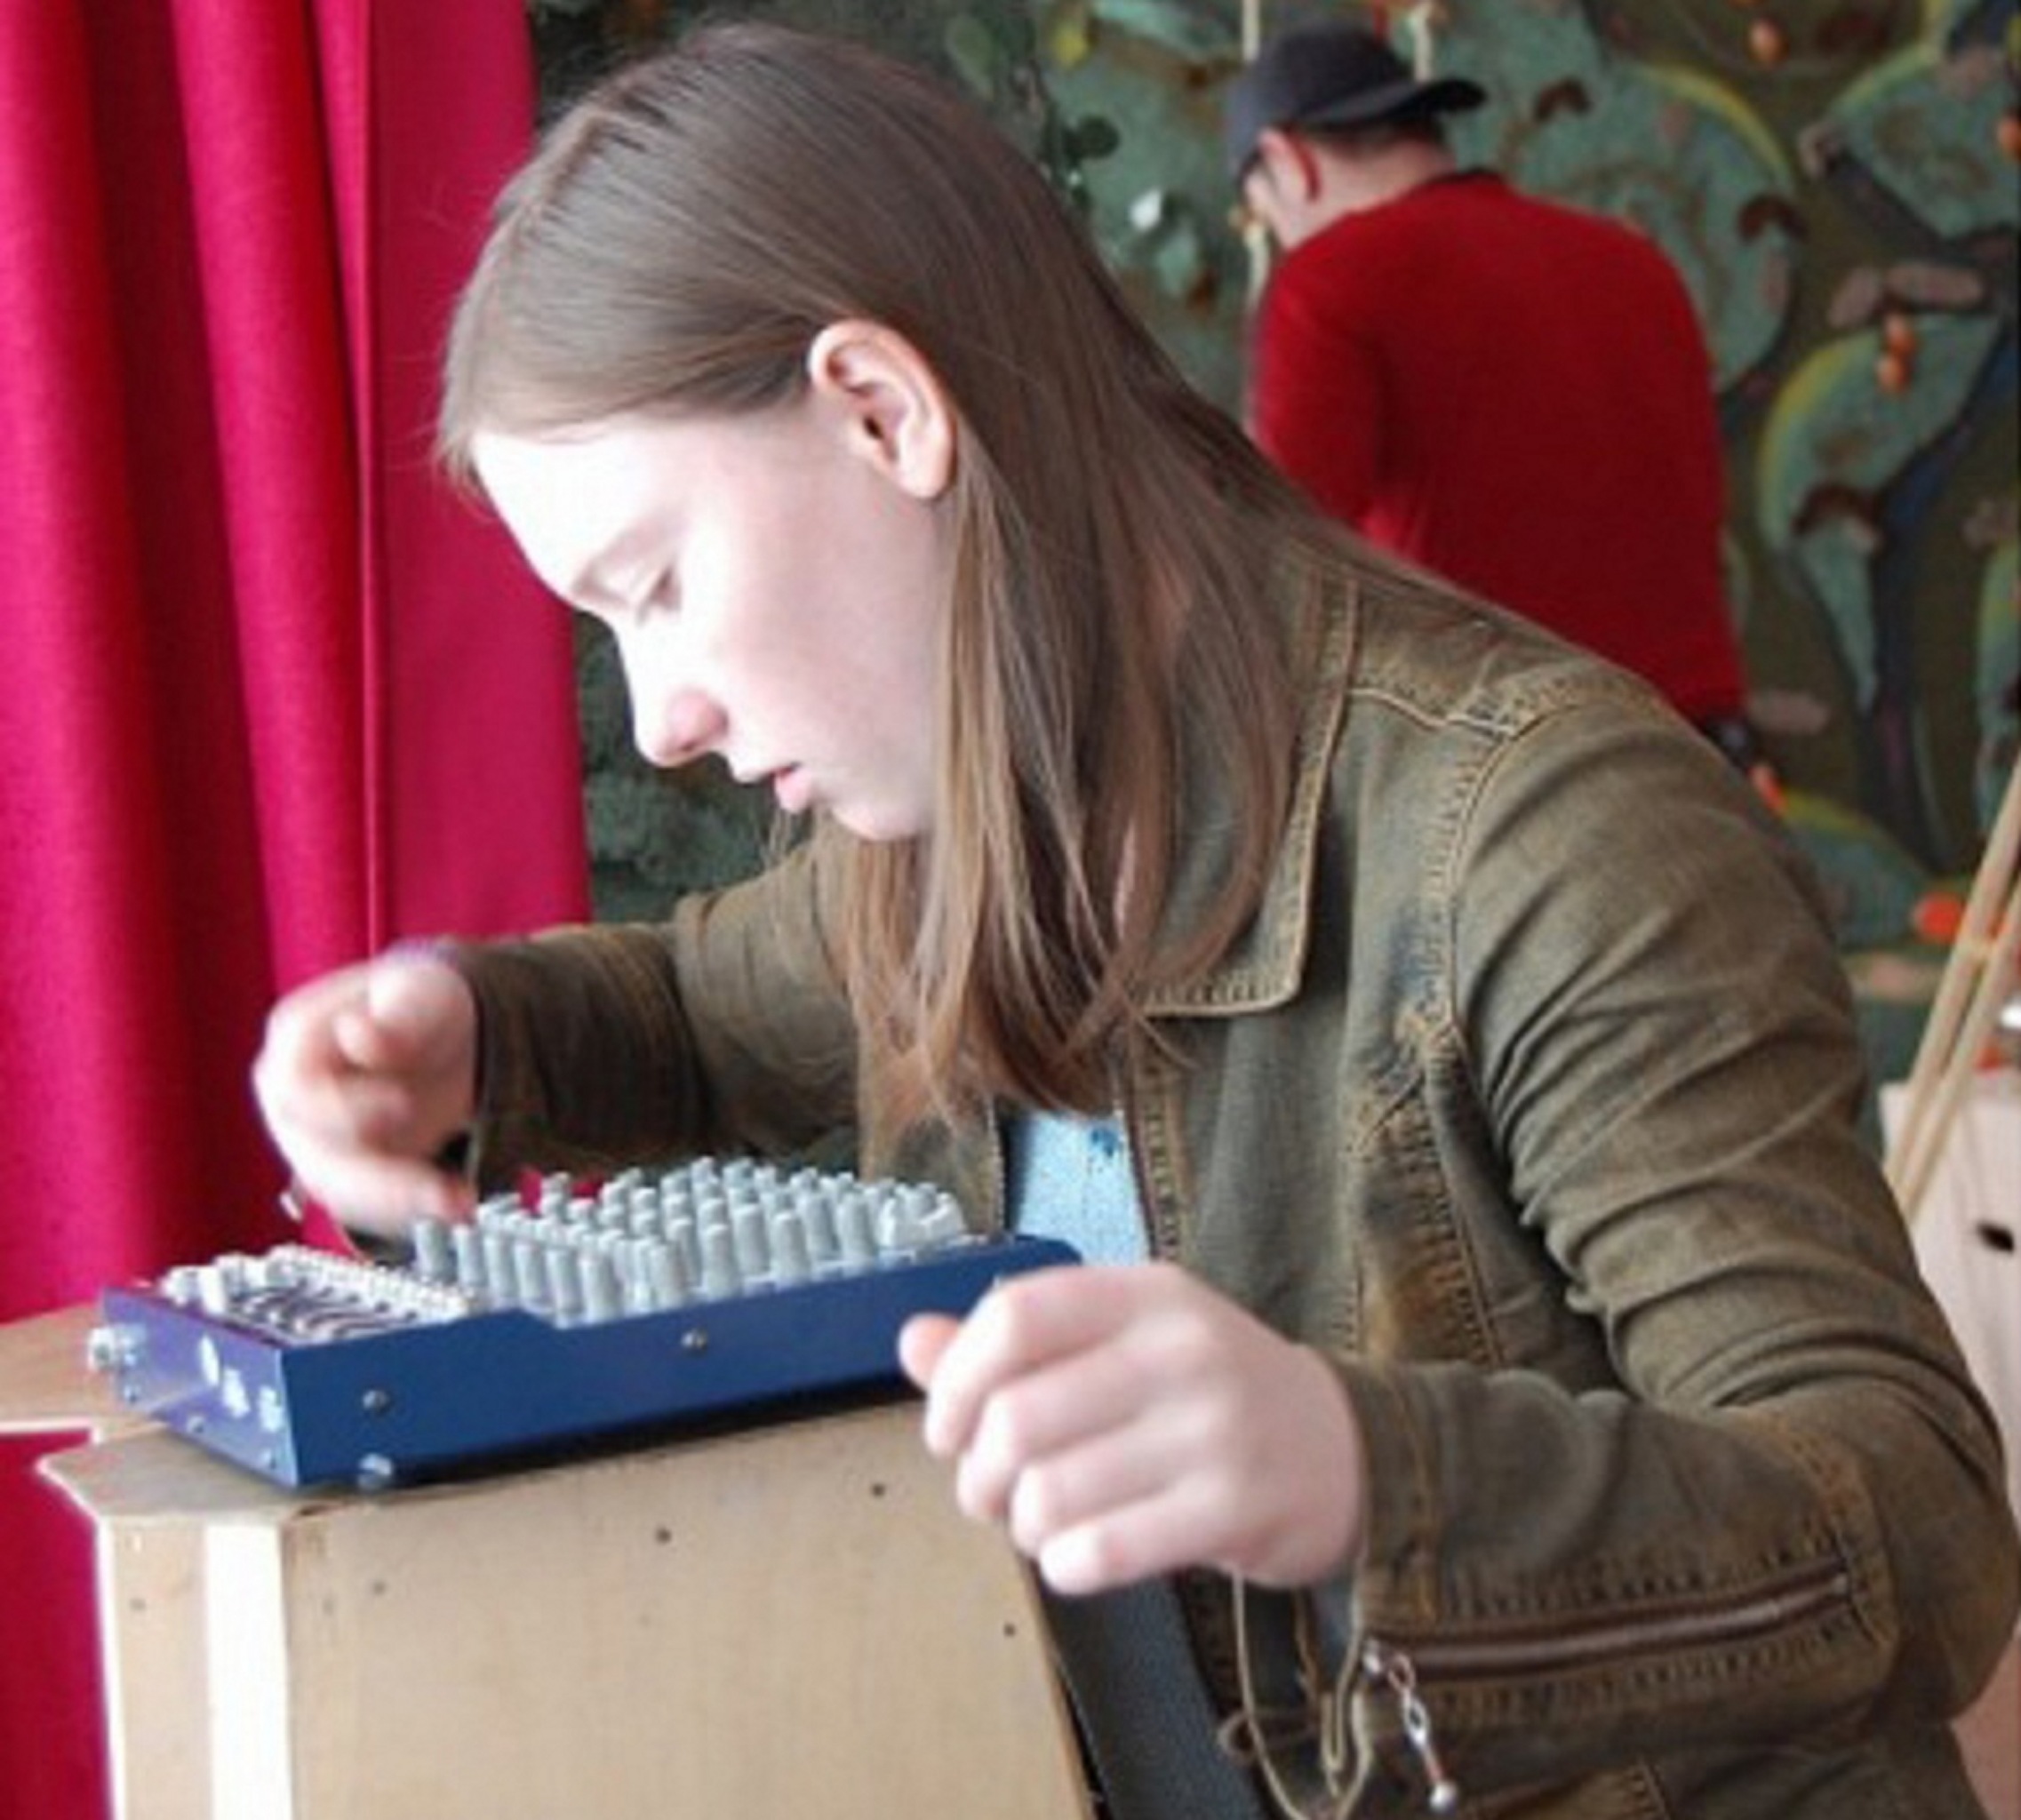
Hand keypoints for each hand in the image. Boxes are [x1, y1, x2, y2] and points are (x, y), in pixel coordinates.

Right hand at [250, 951, 479, 1235]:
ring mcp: (311, 1138)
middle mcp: (292, 1094)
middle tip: (440, 1180)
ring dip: (400, 1203)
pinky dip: (410, 1209)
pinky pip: (363, 1204)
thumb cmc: (422, 1005)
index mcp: (297, 1037)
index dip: (343, 1104)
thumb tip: (357, 1036)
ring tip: (460, 1202)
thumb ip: (395, 1021)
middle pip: (316, 1149)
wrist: (443, 1035)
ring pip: (338, 1188)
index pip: (297, 1084)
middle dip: (380, 1172)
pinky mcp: (340, 1171)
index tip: (401, 1102)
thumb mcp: (422, 997)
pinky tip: (456, 1202)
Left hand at [899, 1261, 1365, 1594]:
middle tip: (987, 1493)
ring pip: (1050, 1493)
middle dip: (976, 1473)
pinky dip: (1064, 1565)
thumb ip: (1016, 1344)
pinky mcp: (1234, 1511)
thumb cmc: (1204, 1395)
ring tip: (1037, 1523)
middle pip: (1017, 1416)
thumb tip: (910, 1342)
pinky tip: (1076, 1556)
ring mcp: (1213, 1430)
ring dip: (1019, 1525)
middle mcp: (1180, 1349)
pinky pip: (1101, 1552)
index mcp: (1144, 1293)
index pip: (1016, 1315)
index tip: (946, 1427)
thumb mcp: (1122, 1342)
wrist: (1345, 1452)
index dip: (956, 1379)